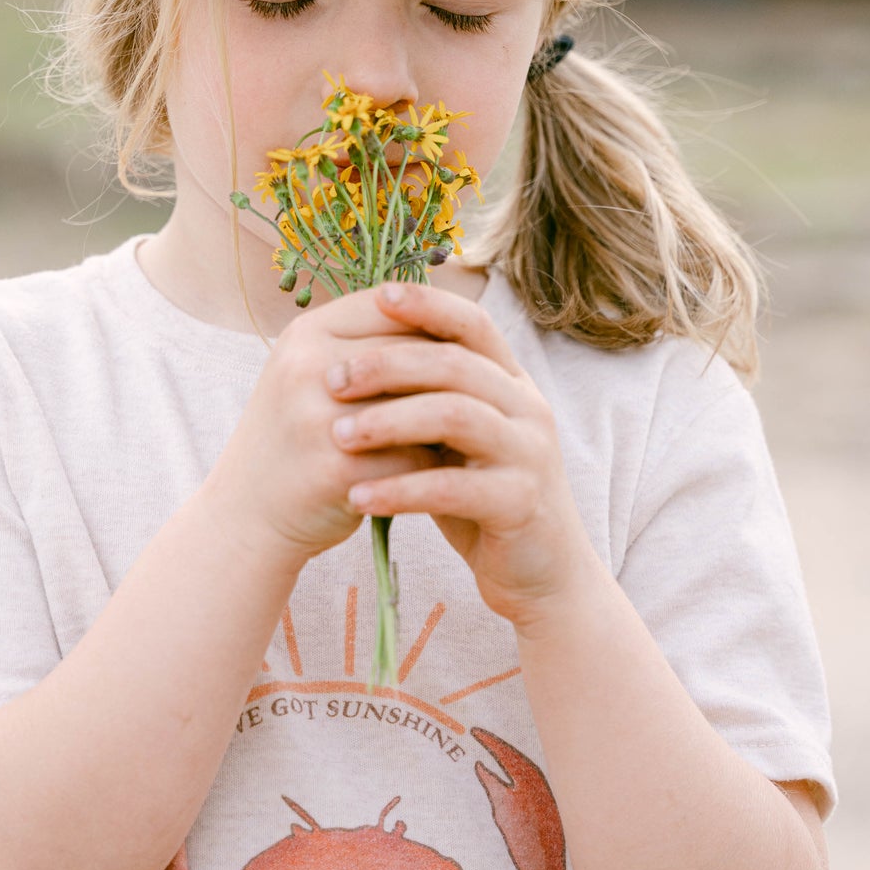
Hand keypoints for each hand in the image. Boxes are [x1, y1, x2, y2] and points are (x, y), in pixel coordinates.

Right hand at [207, 284, 458, 564]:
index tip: (461, 353)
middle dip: (448, 378)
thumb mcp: (314, 375)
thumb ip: (369, 346)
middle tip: (476, 399)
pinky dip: (432, 469)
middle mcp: (306, 365)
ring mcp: (317, 417)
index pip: (392, 305)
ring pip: (421, 404)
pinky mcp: (334, 468)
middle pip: (413, 352)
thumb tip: (454, 323)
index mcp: (305, 332)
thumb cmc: (297, 438)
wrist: (247, 512)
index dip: (435, 326)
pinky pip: (413, 459)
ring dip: (447, 424)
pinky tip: (438, 477)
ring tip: (463, 436)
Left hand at [325, 279, 598, 632]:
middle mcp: (527, 407)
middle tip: (331, 379)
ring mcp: (529, 454)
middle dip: (387, 365)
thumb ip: (424, 398)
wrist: (538, 574)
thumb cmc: (480, 498)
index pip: (473, 324)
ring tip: (338, 436)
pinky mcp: (521, 504)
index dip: (429, 304)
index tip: (378, 295)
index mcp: (510, 382)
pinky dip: (401, 489)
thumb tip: (353, 351)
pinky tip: (358, 497)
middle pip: (455, 364)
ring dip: (389, 421)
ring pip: (456, 415)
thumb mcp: (452, 440)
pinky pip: (455, 487)